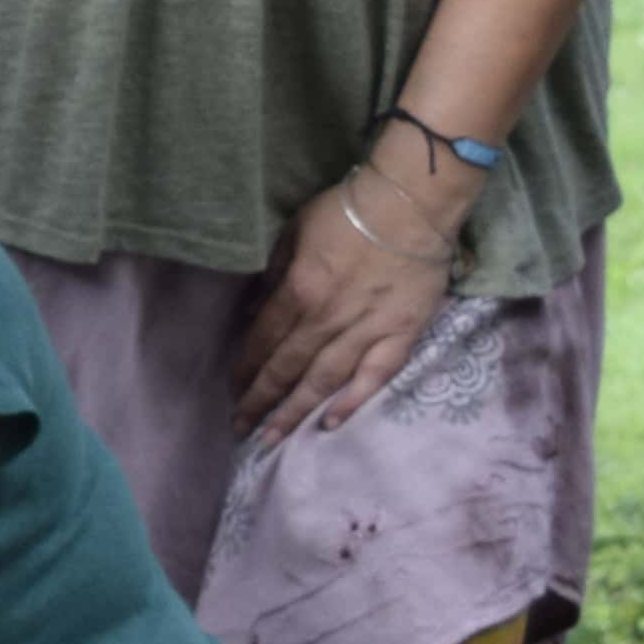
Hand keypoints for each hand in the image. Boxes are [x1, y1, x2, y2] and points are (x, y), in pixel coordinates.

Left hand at [237, 160, 459, 441]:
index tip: (231, 390)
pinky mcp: (402, 333)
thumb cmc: (347, 211)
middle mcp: (327, 318)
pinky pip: (374, 376)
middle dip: (260, 401)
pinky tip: (330, 424)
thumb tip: (252, 313)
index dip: (245, 369)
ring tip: (272, 439)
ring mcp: (367, 329)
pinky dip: (352, 402)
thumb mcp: (293, 233)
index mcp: (298, 291)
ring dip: (295, 412)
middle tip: (240, 429)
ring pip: (323, 381)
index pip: (263, 341)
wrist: (411, 204)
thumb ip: (272, 276)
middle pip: (286, 369)